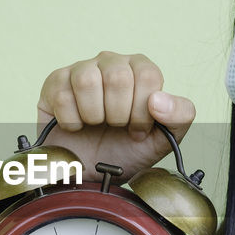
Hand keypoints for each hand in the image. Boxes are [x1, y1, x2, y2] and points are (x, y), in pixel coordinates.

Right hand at [38, 51, 195, 181]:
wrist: (91, 171)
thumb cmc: (126, 150)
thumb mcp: (163, 138)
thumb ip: (180, 115)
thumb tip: (159, 100)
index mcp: (140, 69)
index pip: (147, 76)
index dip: (143, 111)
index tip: (138, 130)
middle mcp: (111, 62)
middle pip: (117, 77)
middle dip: (118, 115)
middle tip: (115, 128)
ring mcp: (81, 70)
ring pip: (87, 80)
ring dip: (93, 115)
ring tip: (95, 125)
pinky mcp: (55, 83)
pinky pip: (61, 95)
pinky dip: (71, 121)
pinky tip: (76, 126)